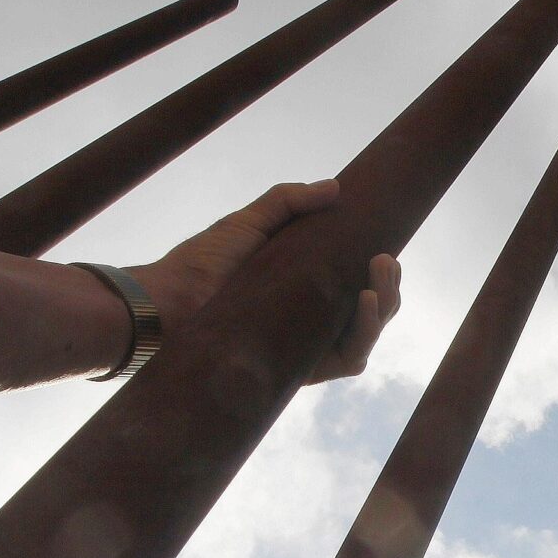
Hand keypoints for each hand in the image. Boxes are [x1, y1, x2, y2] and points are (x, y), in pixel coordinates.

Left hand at [128, 180, 402, 382]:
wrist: (168, 304)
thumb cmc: (201, 264)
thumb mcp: (248, 222)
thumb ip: (288, 201)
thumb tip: (336, 187)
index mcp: (302, 287)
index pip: (355, 283)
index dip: (378, 271)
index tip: (385, 247)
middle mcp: (309, 319)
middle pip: (370, 310)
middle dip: (390, 287)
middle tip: (386, 259)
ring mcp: (307, 346)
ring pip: (366, 335)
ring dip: (385, 308)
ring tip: (380, 280)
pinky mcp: (301, 370)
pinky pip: (349, 360)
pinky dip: (366, 334)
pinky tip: (366, 304)